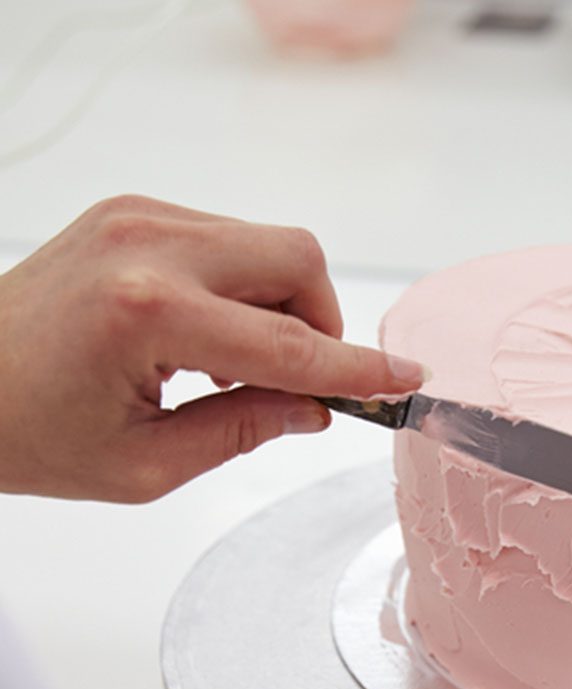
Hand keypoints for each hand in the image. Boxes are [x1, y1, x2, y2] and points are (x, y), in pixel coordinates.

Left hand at [0, 194, 424, 500]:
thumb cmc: (27, 432)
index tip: (405, 380)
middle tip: (300, 381)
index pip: (290, 345)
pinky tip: (209, 334)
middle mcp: (147, 248)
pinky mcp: (132, 213)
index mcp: (147, 316)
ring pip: (270, 244)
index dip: (358, 369)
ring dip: (284, 305)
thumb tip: (316, 408)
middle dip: (322, 323)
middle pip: (297, 260)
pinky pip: (230, 238)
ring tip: (236, 364)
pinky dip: (246, 287)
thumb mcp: (145, 466)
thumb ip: (244, 431)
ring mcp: (137, 218)